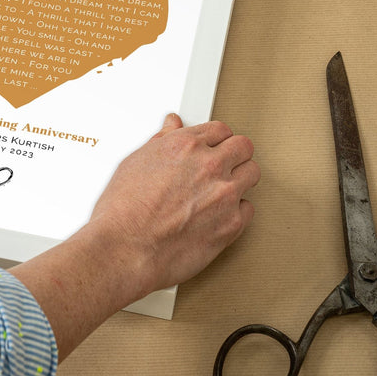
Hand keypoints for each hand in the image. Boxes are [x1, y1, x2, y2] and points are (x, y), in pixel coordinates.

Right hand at [88, 113, 259, 297]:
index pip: (219, 129)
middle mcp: (209, 165)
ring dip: (240, 178)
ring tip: (223, 188)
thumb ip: (161, 141)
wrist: (126, 248)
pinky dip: (236, 210)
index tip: (212, 146)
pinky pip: (248, 208)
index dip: (215, 139)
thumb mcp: (135, 162)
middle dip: (234, 153)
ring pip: (252, 173)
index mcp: (184, 145)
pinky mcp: (232, 224)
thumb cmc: (124, 211)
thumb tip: (172, 127)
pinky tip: (218, 213)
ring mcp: (224, 194)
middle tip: (224, 163)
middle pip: (243, 146)